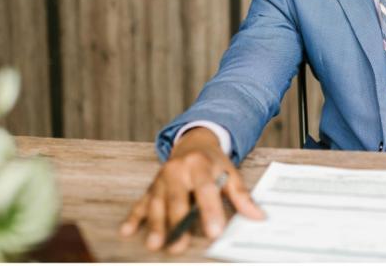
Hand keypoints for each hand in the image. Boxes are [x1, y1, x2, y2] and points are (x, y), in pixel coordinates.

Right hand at [119, 127, 264, 253]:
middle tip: (179, 244)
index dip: (210, 211)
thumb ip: (241, 195)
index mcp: (200, 164)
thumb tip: (258, 216)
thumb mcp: (230, 172)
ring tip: (155, 244)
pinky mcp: (152, 186)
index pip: (206, 190)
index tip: (215, 232)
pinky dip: (134, 217)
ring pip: (157, 202)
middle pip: (176, 198)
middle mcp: (177, 170)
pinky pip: (141, 202)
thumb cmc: (213, 162)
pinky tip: (127, 231)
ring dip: (155, 224)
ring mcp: (162, 178)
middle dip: (177, 222)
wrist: (194, 141)